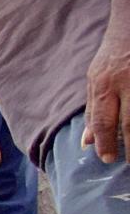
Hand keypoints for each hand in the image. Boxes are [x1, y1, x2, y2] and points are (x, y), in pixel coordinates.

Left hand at [83, 21, 129, 164]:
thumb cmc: (114, 55)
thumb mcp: (96, 79)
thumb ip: (93, 109)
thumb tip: (86, 142)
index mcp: (103, 84)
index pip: (102, 120)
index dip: (104, 142)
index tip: (106, 159)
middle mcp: (123, 82)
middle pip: (127, 122)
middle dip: (128, 146)